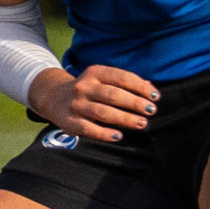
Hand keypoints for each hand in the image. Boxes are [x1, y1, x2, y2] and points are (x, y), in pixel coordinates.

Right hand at [27, 65, 157, 142]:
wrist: (54, 97)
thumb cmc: (89, 90)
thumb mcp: (102, 80)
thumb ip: (124, 83)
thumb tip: (150, 89)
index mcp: (95, 73)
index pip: (121, 78)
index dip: (141, 87)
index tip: (155, 97)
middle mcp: (84, 87)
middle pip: (113, 95)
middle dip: (135, 103)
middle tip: (151, 111)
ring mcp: (75, 104)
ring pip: (103, 112)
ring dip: (125, 119)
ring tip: (141, 123)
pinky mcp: (69, 121)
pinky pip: (88, 128)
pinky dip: (104, 133)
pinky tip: (118, 136)